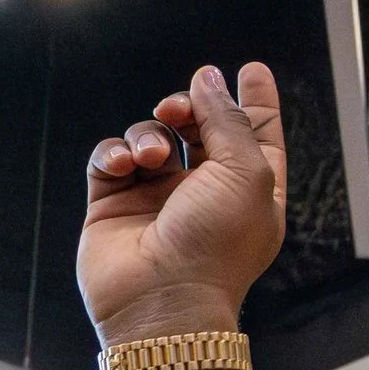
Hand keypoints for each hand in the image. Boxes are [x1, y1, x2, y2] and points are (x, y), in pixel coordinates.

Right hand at [78, 64, 287, 344]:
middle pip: (200, 128)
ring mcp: (159, 198)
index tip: (250, 69)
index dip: (255, 100)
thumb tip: (209, 79)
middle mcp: (207, 192)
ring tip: (151, 157)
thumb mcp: (246, 173)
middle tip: (178, 109)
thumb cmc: (216, 246)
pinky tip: (123, 165)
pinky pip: (110, 159)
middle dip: (189, 108)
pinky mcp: (115, 205)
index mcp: (251, 189)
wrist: (162, 300)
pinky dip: (113, 153)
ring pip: (151, 138)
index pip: (258, 134)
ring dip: (149, 135)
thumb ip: (229, 120)